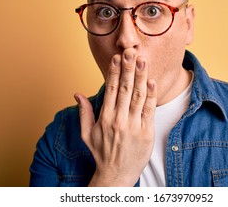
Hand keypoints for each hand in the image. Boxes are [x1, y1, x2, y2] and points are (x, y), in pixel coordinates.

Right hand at [74, 49, 156, 185]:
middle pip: (124, 89)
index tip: (117, 58)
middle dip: (128, 69)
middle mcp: (119, 120)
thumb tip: (76, 94)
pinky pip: (149, 110)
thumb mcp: (87, 134)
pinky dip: (151, 95)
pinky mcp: (146, 132)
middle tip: (131, 52)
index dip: (114, 72)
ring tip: (142, 60)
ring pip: (137, 96)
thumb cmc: (102, 153)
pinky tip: (151, 81)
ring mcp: (133, 126)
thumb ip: (84, 112)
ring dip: (140, 77)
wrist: (117, 174)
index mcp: (105, 118)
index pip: (110, 89)